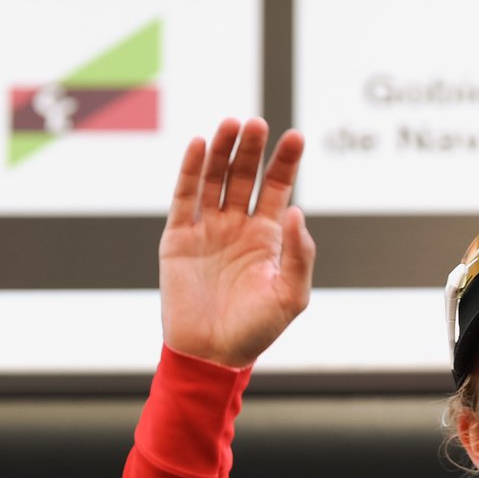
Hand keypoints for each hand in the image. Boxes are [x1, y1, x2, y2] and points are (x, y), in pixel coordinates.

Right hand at [159, 117, 315, 366]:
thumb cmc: (257, 330)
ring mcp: (208, 229)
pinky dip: (190, 169)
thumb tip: (298, 211)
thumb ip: (299, 255)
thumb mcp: (291, 296)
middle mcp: (238, 227)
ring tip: (232, 124)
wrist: (213, 354)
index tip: (295, 136)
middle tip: (258, 123)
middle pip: (245, 175)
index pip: (278, 189)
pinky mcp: (179, 237)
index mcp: (269, 238)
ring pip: (214, 178)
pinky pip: (184, 196)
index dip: (285, 162)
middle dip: (252, 149)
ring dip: (223, 150)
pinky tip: (199, 145)